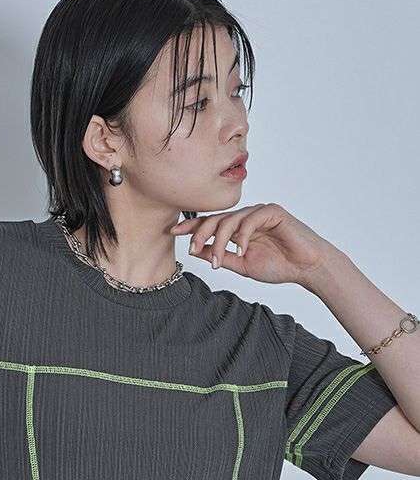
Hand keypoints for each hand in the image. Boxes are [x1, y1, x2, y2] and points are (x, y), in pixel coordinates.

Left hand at [171, 202, 337, 287]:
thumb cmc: (278, 266)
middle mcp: (246, 217)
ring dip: (219, 241)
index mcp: (238, 229)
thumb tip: (197, 252)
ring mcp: (259, 212)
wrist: (306, 268)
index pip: (211, 223)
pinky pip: (250, 220)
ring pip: (230, 220)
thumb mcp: (242, 265)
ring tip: (216, 261)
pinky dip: (242, 236)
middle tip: (192, 249)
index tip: (173, 232)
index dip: (191, 226)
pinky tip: (241, 251)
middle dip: (200, 234)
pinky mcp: (273, 211)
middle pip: (216, 219)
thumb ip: (221, 257)